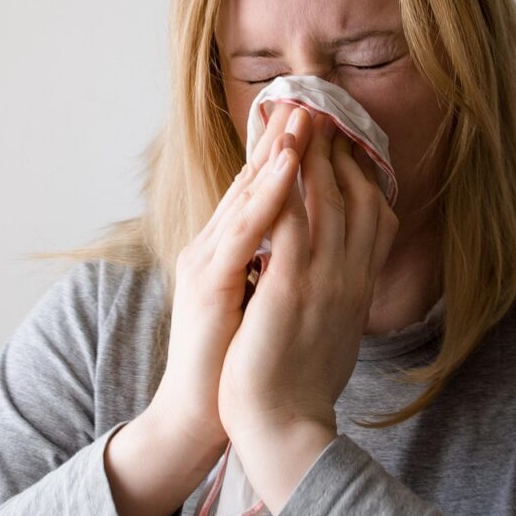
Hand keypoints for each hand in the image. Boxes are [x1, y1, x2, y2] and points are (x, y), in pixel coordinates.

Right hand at [145, 102, 308, 461]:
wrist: (203, 416)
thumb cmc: (237, 361)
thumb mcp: (262, 300)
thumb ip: (275, 264)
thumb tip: (306, 241)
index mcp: (228, 252)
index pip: (258, 192)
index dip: (282, 154)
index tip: (311, 121)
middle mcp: (212, 248)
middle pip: (249, 181)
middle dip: (279, 139)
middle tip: (307, 99)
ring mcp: (207, 263)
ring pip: (244, 196)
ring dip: (275, 152)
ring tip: (300, 115)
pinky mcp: (208, 284)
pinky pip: (243, 230)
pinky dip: (267, 194)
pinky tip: (287, 167)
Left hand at [217, 112, 398, 512]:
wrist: (283, 428)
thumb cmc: (300, 381)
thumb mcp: (333, 326)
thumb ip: (340, 290)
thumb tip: (341, 267)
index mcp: (358, 284)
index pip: (372, 213)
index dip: (359, 171)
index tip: (344, 140)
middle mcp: (350, 275)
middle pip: (352, 195)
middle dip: (336, 148)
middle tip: (321, 108)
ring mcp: (324, 280)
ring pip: (325, 200)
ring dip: (312, 153)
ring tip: (301, 113)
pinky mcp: (291, 288)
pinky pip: (292, 223)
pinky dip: (287, 186)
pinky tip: (278, 156)